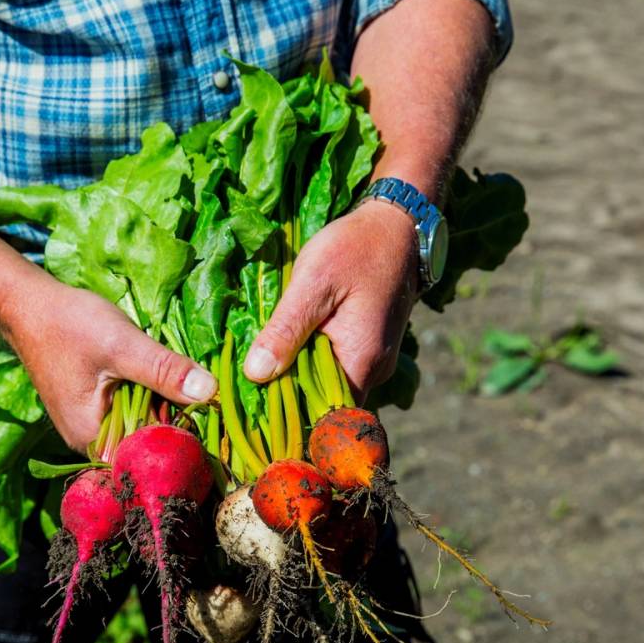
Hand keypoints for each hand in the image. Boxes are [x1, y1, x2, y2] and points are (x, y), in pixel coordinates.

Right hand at [6, 281, 216, 451]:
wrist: (30, 307)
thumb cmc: (68, 325)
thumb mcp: (122, 345)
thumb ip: (164, 371)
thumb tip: (210, 391)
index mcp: (92, 438)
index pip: (150, 452)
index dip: (183, 433)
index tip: (210, 411)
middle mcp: (90, 443)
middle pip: (148, 441)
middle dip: (175, 416)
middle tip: (199, 387)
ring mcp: (91, 427)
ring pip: (143, 424)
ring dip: (164, 404)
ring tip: (179, 378)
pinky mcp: (96, 410)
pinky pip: (132, 412)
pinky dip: (149, 396)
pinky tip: (158, 376)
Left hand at [243, 201, 417, 401]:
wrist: (396, 226)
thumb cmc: (356, 248)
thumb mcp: (313, 283)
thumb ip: (286, 330)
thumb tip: (255, 374)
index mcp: (361, 362)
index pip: (321, 415)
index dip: (287, 416)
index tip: (252, 409)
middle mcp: (373, 370)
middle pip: (323, 404)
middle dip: (287, 398)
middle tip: (247, 388)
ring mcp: (372, 360)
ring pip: (327, 386)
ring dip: (296, 378)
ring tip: (259, 368)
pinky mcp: (367, 347)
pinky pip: (335, 368)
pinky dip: (309, 362)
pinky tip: (284, 349)